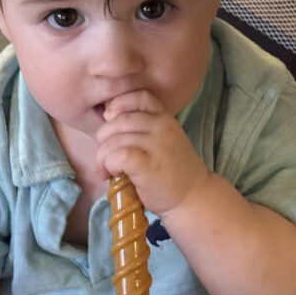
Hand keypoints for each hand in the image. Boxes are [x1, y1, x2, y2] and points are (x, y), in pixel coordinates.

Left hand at [94, 90, 209, 215]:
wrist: (192, 197)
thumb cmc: (170, 171)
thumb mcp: (163, 141)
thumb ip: (142, 128)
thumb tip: (107, 120)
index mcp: (164, 119)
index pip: (139, 97)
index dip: (119, 104)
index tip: (108, 118)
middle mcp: (162, 127)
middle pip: (118, 121)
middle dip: (102, 139)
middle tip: (104, 157)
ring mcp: (157, 146)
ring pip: (114, 141)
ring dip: (102, 157)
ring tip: (107, 170)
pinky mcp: (149, 166)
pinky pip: (119, 156)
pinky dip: (109, 165)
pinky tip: (114, 174)